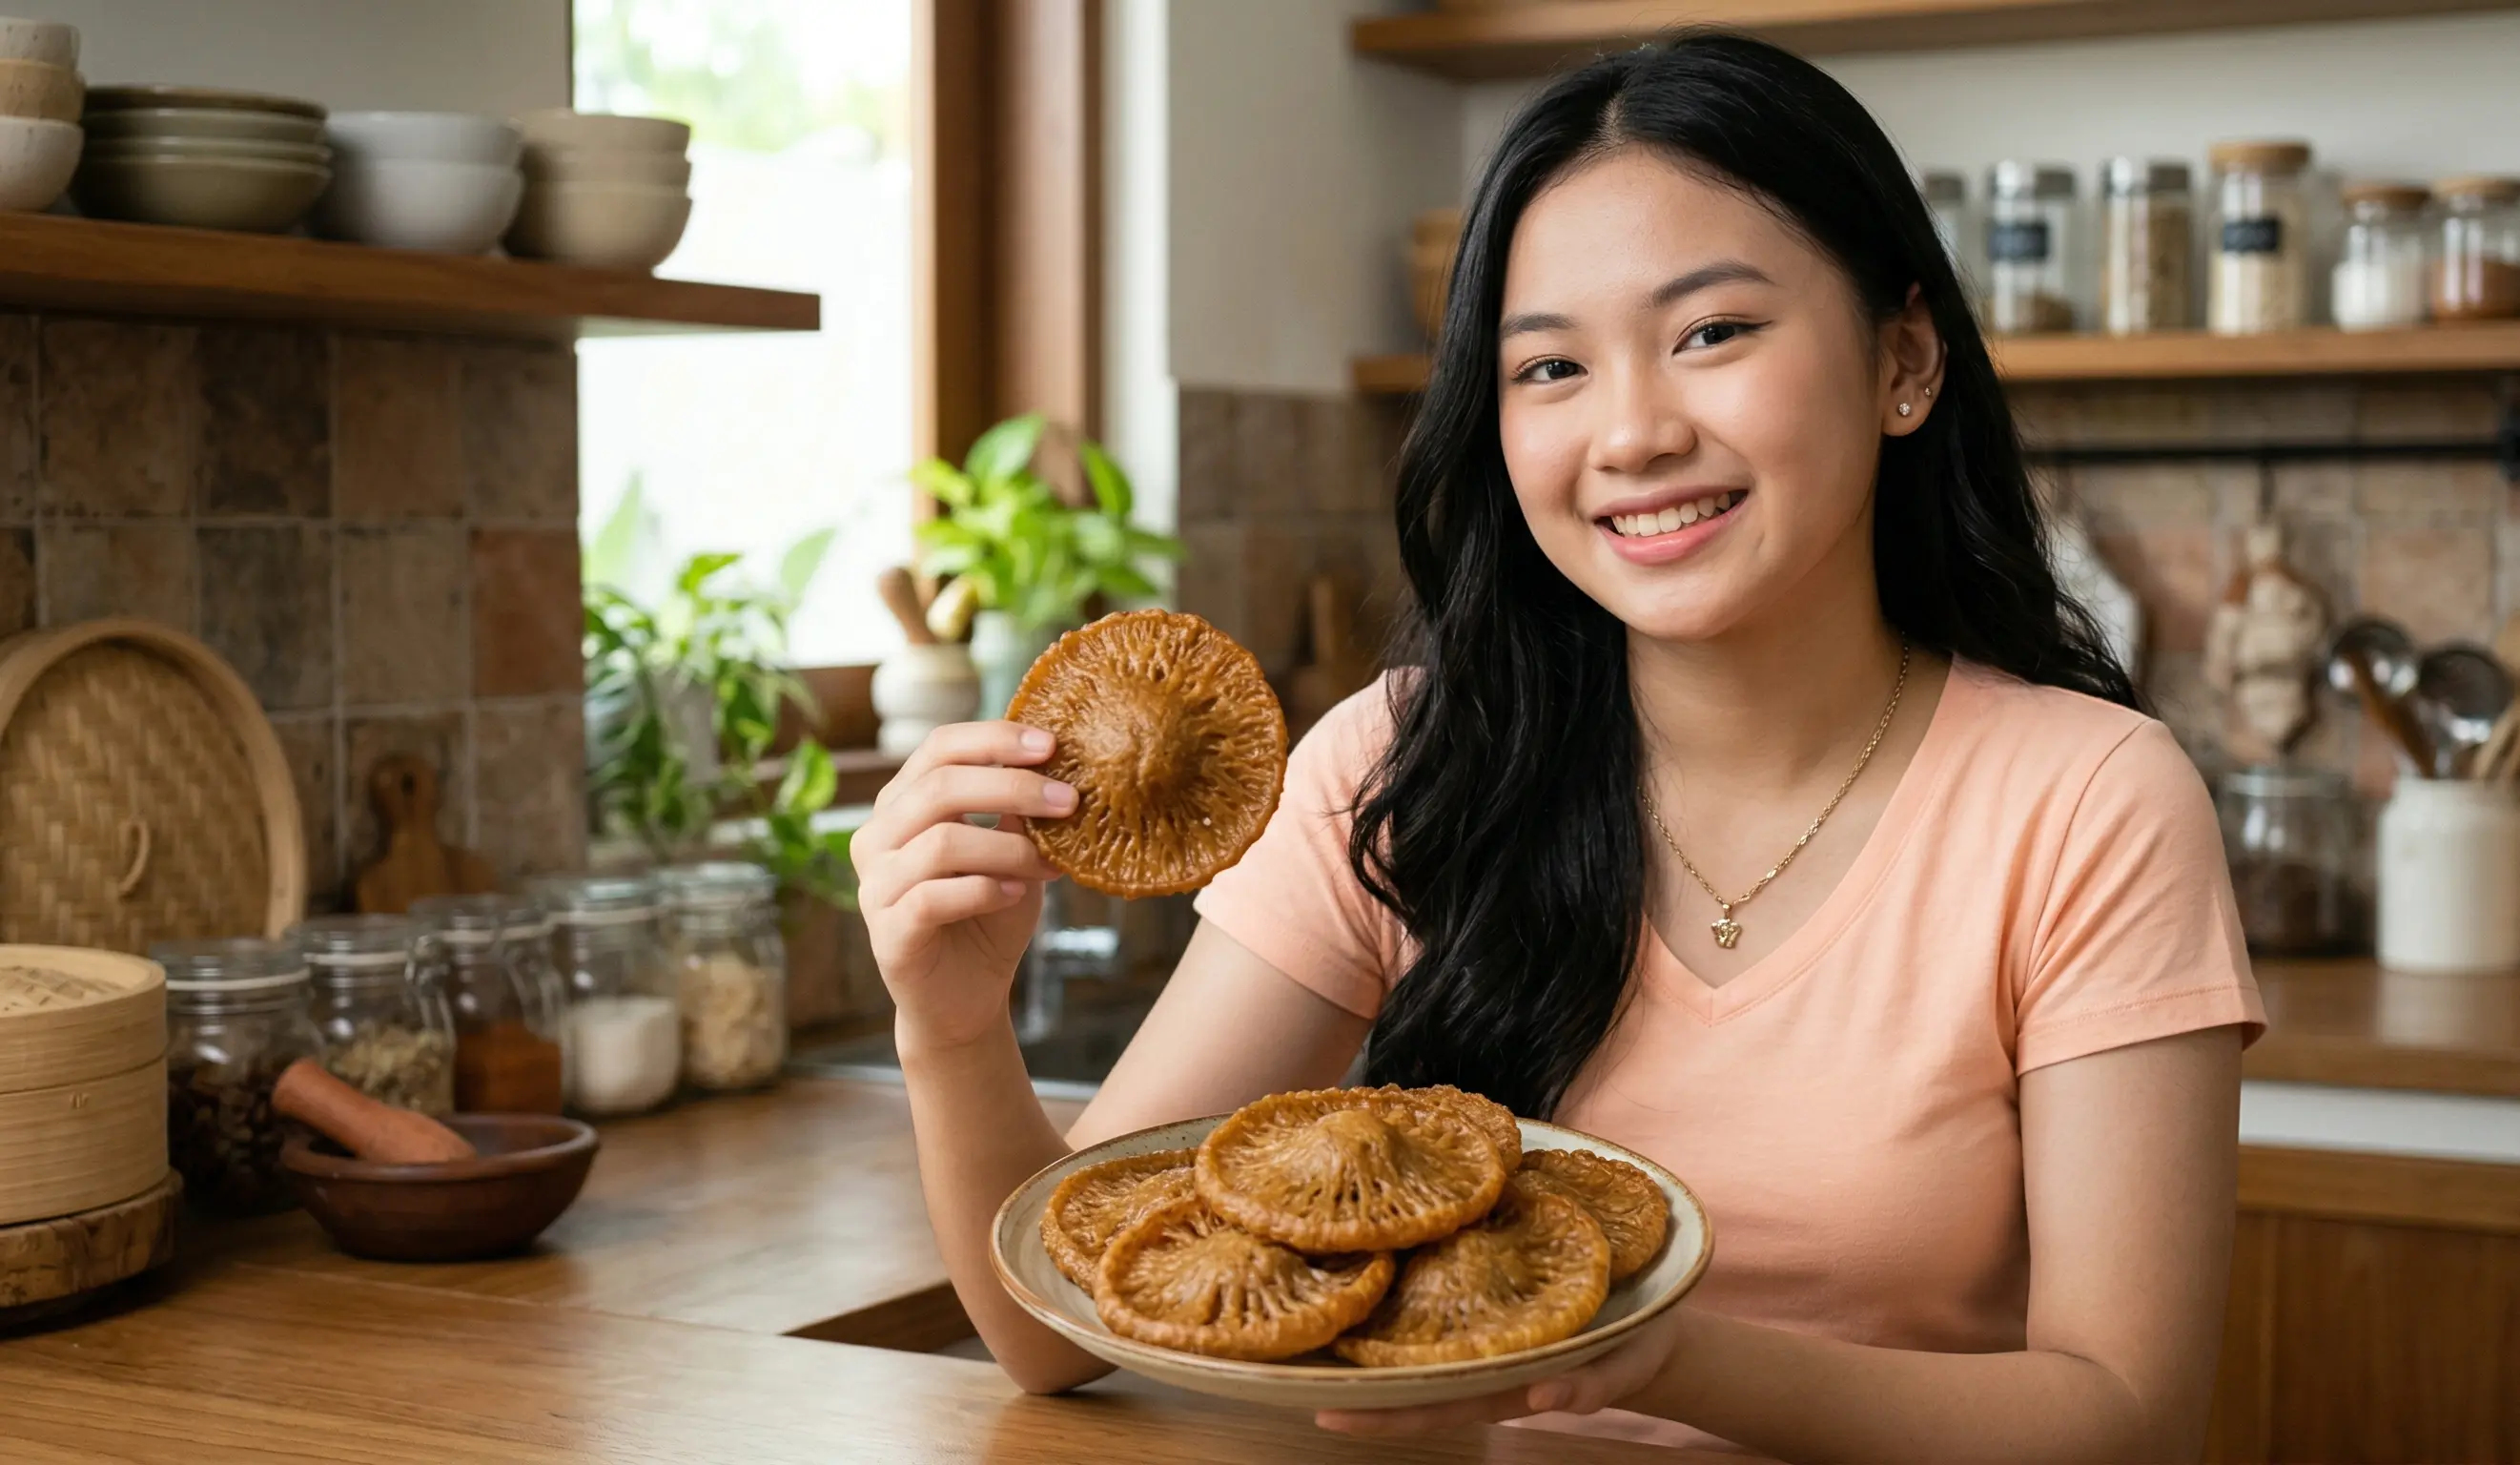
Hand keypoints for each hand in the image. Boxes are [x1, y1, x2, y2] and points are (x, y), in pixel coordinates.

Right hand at [851, 721, 1073, 1049]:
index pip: (940, 747)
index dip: (994, 739)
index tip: (1052, 745)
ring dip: (1008, 848)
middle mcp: (878, 837)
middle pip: (940, 786)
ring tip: (1050, 863)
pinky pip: (931, 898)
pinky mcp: (886, 933)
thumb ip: (1018, 811)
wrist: (968, 998)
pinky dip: (982, 891)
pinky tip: (1014, 894)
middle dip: (1013, 787)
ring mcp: (875, 885)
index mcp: (903, 804)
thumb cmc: (989, 915)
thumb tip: (1057, 761)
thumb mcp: (1012, 852)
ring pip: (941, 842)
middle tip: (1069, 801)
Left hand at [1313, 1307, 1684, 1437]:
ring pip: (1411, 1329)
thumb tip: (1545, 1400)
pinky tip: (1366, 1248)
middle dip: (1347, 1367)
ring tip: (1304, 1299)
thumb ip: (1587, 1388)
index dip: (1377, 1412)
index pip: (1427, 1402)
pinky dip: (1401, 1274)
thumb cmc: (1634, 1352)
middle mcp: (1477, 1355)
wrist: (1651, 1326)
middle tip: (1285, 1356)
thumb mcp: (1620, 1370)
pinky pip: (1437, 1284)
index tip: (1323, 1412)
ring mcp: (1480, 1323)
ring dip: (1363, 1319)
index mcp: (1499, 1382)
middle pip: (1401, 1368)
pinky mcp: (1488, 1285)